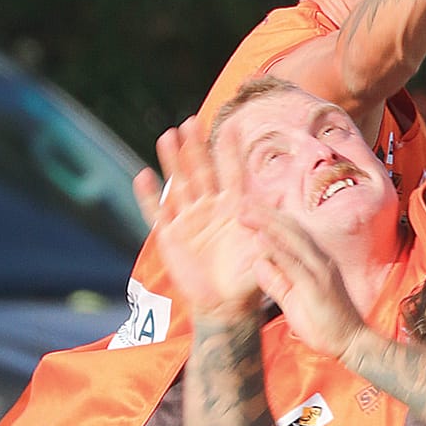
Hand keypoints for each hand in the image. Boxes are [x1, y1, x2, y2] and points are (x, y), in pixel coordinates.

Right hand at [144, 118, 266, 315]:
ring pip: (178, 184)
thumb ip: (269, 221)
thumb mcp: (264, 246)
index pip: (231, 173)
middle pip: (201, 171)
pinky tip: (143, 175)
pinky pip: (156, 212)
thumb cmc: (249, 275)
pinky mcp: (170, 235)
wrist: (227, 304)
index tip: (230, 126)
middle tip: (191, 121)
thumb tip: (283, 195)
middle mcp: (210, 207)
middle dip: (196, 147)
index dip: (229, 152)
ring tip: (167, 136)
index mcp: (234, 207)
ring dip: (172, 161)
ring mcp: (188, 219)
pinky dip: (149, 196)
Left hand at [245, 209, 368, 359]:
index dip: (271, 220)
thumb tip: (258, 265)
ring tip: (246, 214)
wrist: (352, 342)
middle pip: (292, 229)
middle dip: (266, 215)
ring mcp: (321, 271)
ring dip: (268, 224)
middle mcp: (321, 261)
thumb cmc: (326, 324)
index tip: (250, 210)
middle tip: (242, 204)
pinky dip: (278, 249)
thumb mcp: (294, 300)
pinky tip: (261, 238)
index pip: (293, 234)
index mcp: (317, 262)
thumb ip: (277, 282)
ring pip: (293, 240)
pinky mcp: (317, 286)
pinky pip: (294, 264)